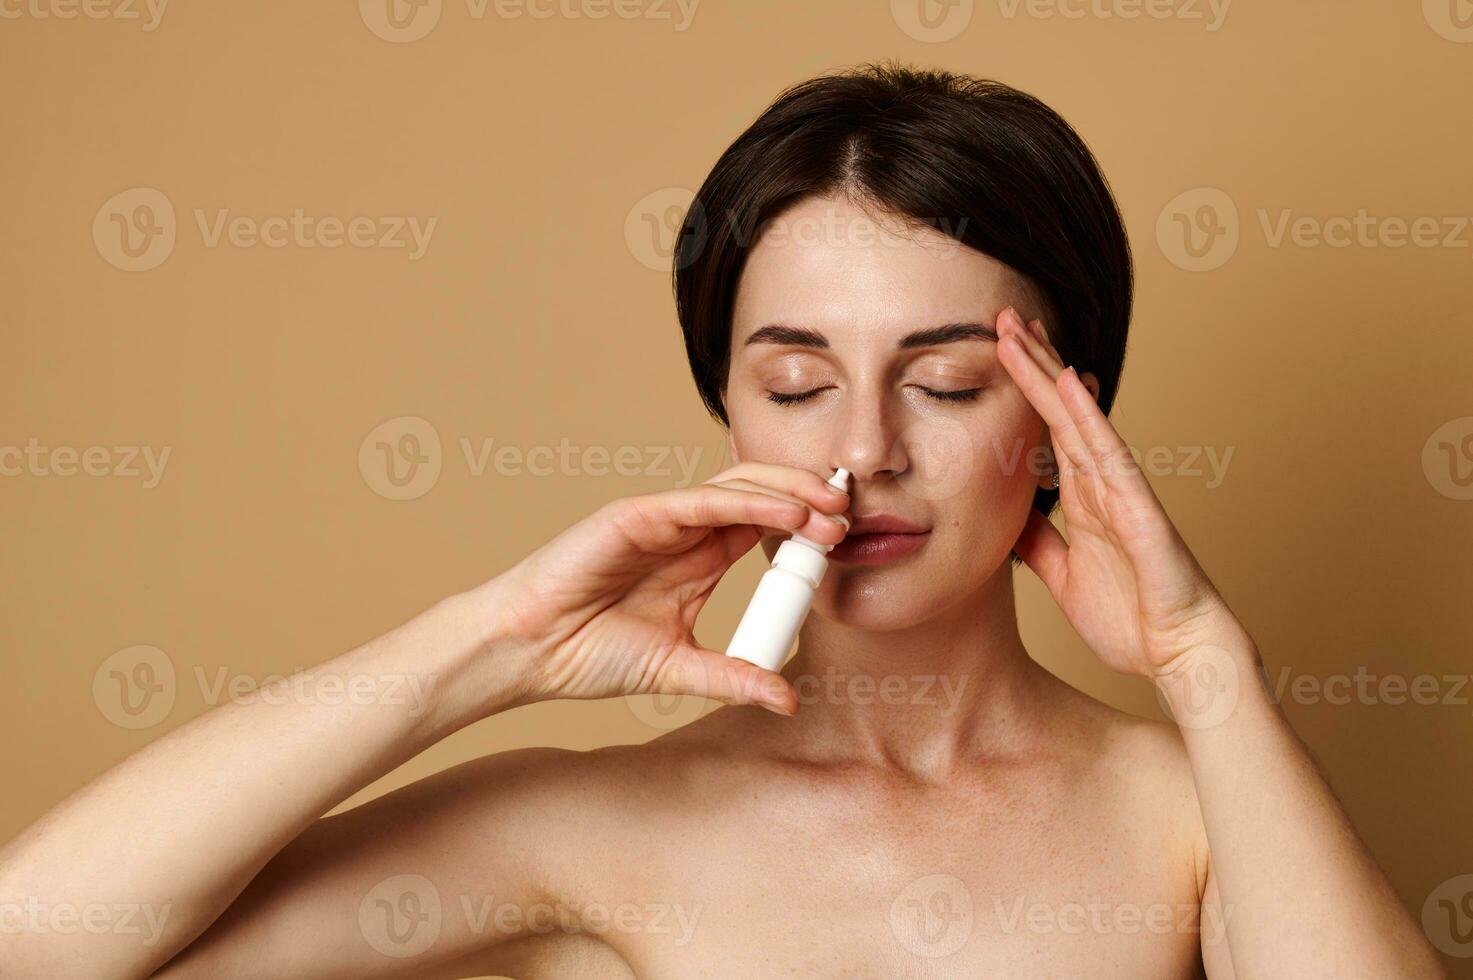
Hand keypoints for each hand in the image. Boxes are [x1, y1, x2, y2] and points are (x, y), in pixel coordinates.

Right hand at [486, 463, 849, 712]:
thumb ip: (734, 677)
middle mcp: (686, 532)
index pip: (766, 529)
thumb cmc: (588, 655)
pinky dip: (747, 503)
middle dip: (810, 502)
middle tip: (853, 516)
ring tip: (833, 508)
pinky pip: (699, 501)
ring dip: (790, 494)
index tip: (849, 544)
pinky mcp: (635, 515)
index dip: (808, 530)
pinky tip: (788, 512)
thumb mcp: (679, 669)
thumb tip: (787, 699)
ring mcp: (662, 519)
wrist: (529, 655)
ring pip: (738, 488)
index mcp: (699, 559)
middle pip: (761, 497)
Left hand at [996, 306, 1250, 678]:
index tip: (1001, 350)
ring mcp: (1123, 489)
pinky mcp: (1139, 508)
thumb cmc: (1132, 617)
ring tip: (1022, 330)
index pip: (1047, 430)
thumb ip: (1036, 543)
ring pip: (1080, 418)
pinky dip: (1090, 417)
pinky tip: (1069, 382)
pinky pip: (1110, 455)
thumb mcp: (1062, 576)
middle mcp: (1102, 482)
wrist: (1178, 655)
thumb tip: (1004, 517)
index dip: (1025, 391)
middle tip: (1004, 315)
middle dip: (1035, 362)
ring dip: (1050, 373)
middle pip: (1062, 409)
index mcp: (1084, 497)